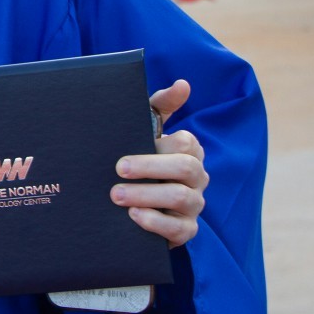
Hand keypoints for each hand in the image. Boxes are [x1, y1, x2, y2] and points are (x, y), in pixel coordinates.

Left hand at [110, 79, 207, 248]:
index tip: (124, 157)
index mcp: (189, 151)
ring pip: (182, 198)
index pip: (186, 143)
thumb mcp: (145, 130)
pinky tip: (133, 217)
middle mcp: (197, 177)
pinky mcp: (186, 230)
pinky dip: (155, 222)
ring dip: (146, 195)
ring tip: (116, 196)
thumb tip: (183, 84)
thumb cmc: (139, 157)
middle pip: (185, 168)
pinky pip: (179, 229)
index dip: (158, 148)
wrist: (127, 204)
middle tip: (117, 171)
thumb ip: (161, 106)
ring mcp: (194, 204)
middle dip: (149, 168)